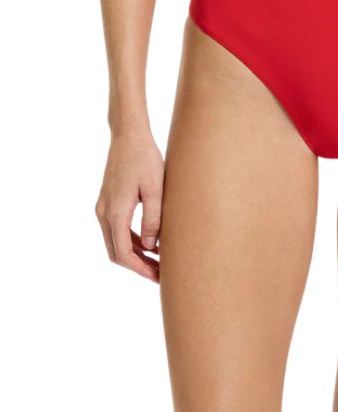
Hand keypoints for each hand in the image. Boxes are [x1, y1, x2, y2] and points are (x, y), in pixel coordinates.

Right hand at [95, 128, 164, 282]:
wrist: (128, 134)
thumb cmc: (145, 158)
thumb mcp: (155, 189)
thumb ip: (152, 220)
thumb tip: (151, 247)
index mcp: (115, 212)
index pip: (123, 254)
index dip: (140, 269)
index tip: (158, 277)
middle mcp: (103, 213)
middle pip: (116, 252)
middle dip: (137, 266)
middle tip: (160, 273)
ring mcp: (103, 207)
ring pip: (115, 242)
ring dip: (134, 254)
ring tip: (158, 260)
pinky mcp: (107, 201)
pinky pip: (115, 229)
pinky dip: (130, 239)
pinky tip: (149, 241)